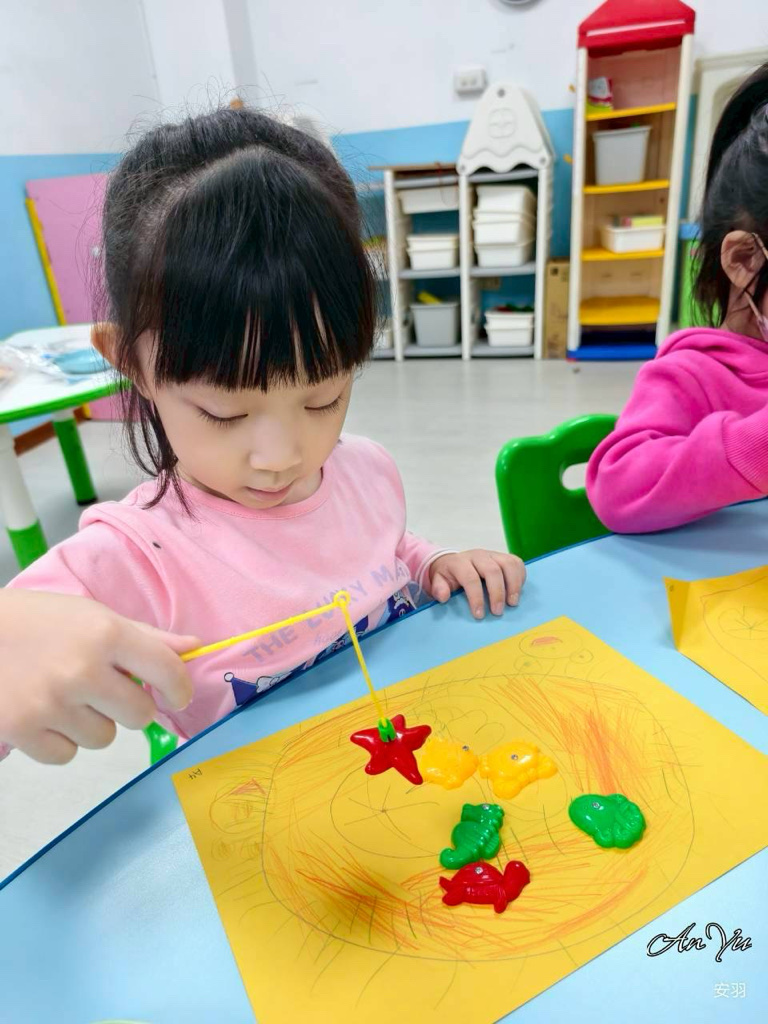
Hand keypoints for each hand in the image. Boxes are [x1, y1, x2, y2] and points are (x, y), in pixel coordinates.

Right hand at [0, 590, 199, 763]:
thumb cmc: (39, 620)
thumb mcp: (94, 616)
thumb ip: (145, 637)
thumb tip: (193, 647)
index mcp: (107, 633)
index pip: (167, 671)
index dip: (179, 689)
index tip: (176, 696)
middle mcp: (82, 669)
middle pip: (140, 715)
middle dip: (132, 708)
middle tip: (108, 693)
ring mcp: (52, 703)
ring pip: (104, 738)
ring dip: (93, 724)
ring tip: (68, 697)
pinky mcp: (22, 729)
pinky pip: (67, 754)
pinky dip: (61, 740)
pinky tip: (46, 713)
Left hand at [428, 550, 525, 618]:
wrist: (454, 562)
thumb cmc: (449, 576)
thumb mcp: (439, 581)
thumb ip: (439, 588)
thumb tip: (443, 597)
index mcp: (461, 562)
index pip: (471, 578)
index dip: (476, 597)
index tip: (479, 615)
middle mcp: (478, 555)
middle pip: (493, 570)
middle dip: (497, 593)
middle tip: (497, 612)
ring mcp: (493, 554)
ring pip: (509, 564)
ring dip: (513, 585)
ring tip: (512, 603)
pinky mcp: (504, 557)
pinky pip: (517, 563)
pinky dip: (520, 577)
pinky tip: (517, 592)